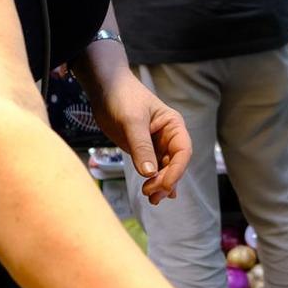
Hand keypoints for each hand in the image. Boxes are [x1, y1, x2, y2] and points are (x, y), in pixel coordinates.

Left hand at [90, 69, 190, 203]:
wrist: (104, 88)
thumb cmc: (122, 97)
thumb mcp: (132, 121)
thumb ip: (141, 147)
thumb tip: (150, 174)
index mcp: (173, 126)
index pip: (183, 152)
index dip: (177, 171)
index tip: (164, 185)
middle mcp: (168, 136)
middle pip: (175, 165)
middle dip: (166, 181)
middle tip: (150, 195)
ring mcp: (156, 144)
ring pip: (164, 170)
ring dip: (160, 185)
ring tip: (152, 200)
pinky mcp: (142, 150)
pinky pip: (152, 169)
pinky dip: (154, 181)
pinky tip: (155, 194)